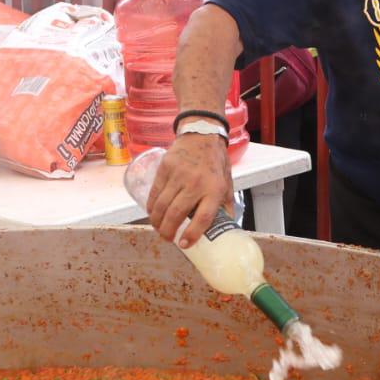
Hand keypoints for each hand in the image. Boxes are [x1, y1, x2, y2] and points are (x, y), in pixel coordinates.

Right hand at [147, 131, 232, 246]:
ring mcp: (178, 175)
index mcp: (214, 189)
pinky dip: (151, 207)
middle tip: (167, 238)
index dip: (192, 234)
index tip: (184, 244)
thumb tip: (227, 228)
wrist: (202, 135)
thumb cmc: (216, 162)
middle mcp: (196, 183)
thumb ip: (226, 205)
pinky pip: (155, 193)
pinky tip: (152, 214)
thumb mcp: (227, 183)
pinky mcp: (165, 168)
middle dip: (168, 231)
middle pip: (177, 214)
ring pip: (163, 205)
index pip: (203, 217)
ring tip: (159, 229)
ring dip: (157, 221)